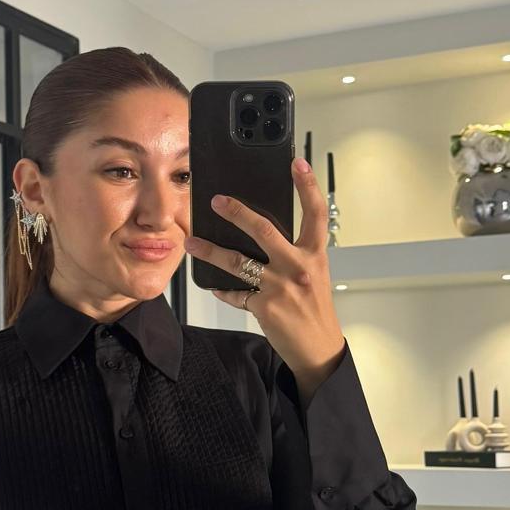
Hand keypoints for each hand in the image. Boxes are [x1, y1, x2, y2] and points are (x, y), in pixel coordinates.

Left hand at [183, 157, 345, 393]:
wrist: (318, 347)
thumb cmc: (315, 308)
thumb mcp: (313, 274)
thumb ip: (294, 253)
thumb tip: (262, 234)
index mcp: (314, 255)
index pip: (315, 213)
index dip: (307, 186)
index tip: (296, 162)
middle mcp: (297, 267)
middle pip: (264, 230)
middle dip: (236, 212)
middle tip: (216, 201)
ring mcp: (279, 288)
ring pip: (238, 262)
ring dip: (210, 251)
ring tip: (191, 242)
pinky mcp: (264, 307)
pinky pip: (236, 293)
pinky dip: (223, 289)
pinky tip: (213, 285)